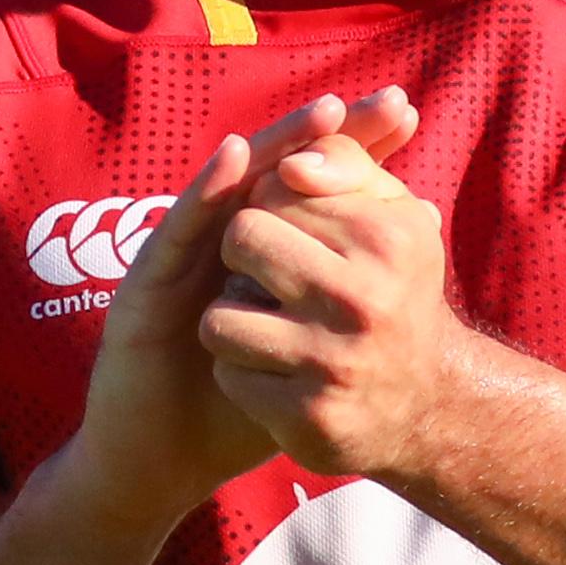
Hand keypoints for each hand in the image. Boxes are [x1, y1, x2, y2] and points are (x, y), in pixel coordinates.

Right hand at [69, 88, 419, 527]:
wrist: (162, 464)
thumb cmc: (233, 412)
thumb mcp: (304, 358)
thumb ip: (341, 310)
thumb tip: (419, 257)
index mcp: (261, 256)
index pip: (312, 188)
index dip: (354, 151)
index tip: (405, 113)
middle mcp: (222, 243)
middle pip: (279, 171)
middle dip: (330, 134)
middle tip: (381, 101)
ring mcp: (183, 259)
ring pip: (233, 188)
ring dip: (277, 145)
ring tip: (324, 113)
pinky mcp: (146, 283)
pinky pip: (178, 229)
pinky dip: (205, 190)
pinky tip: (235, 158)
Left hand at [199, 122, 465, 477]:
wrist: (429, 406)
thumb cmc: (393, 290)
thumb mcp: (390, 214)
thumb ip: (344, 162)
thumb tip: (291, 161)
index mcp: (386, 239)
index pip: (274, 189)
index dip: (270, 208)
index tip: (297, 235)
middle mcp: (364, 300)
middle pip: (241, 239)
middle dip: (244, 257)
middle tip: (273, 280)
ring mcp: (333, 363)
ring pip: (219, 316)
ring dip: (235, 321)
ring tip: (274, 330)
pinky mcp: (308, 418)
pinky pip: (228, 375)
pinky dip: (244, 373)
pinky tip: (281, 375)